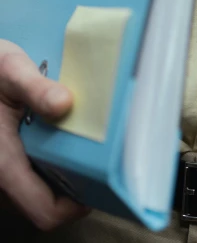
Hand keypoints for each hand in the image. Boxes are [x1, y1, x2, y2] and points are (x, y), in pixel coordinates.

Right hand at [0, 39, 90, 229]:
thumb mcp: (11, 70)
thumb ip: (36, 89)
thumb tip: (65, 103)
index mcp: (3, 165)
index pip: (46, 211)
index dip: (76, 205)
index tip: (101, 181)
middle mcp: (0, 178)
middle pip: (45, 205)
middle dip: (74, 185)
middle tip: (99, 155)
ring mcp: (1, 173)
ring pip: (37, 193)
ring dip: (60, 174)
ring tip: (81, 143)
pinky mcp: (5, 163)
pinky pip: (29, 179)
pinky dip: (47, 165)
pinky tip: (60, 137)